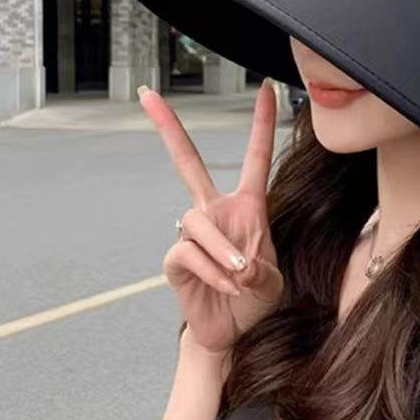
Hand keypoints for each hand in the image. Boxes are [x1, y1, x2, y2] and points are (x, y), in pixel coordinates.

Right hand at [139, 81, 283, 353]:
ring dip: (222, 250)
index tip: (268, 87)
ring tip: (240, 276)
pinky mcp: (176, 258)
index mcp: (248, 206)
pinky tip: (225, 285)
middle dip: (169, 128)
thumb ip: (260, 267)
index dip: (261, 123)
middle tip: (146, 95)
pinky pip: (188, 251)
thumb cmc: (257, 300)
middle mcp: (216, 211)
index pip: (255, 158)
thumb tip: (235, 262)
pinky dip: (211, 269)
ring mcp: (193, 233)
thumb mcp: (272, 280)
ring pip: (198, 221)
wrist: (234, 332)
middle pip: (187, 162)